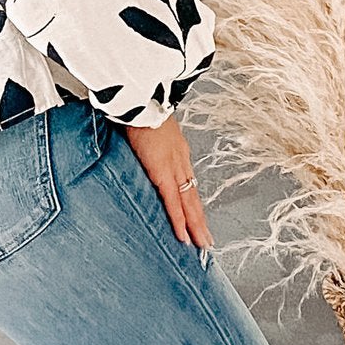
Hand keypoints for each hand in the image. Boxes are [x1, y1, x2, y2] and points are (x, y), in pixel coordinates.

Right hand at [122, 115, 213, 249]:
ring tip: (201, 243)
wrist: (140, 101)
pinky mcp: (162, 172)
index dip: (193, 203)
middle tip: (206, 241)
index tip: (197, 218)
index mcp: (177, 152)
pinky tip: (183, 234)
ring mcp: (173, 168)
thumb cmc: (139, 110)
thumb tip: (139, 149)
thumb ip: (146, 143)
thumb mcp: (146, 129)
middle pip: (193, 197)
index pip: (188, 184)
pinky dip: (179, 220)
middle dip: (200, 221)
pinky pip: (172, 202)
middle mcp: (180, 162)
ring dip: (195, 225)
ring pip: (188, 203)